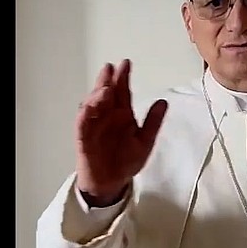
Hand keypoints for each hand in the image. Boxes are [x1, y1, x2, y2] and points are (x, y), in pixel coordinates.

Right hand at [75, 59, 167, 204]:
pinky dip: (84, 115)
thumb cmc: (126, 161)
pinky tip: (88, 107)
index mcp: (122, 115)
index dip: (123, 77)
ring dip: (96, 95)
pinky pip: (82, 124)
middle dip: (107, 80)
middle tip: (111, 68)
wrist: (112, 183)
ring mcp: (94, 126)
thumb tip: (164, 102)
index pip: (122, 92)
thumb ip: (153, 122)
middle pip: (105, 94)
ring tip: (105, 88)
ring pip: (92, 105)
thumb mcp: (145, 141)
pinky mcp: (84, 138)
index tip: (126, 64)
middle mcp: (107, 116)